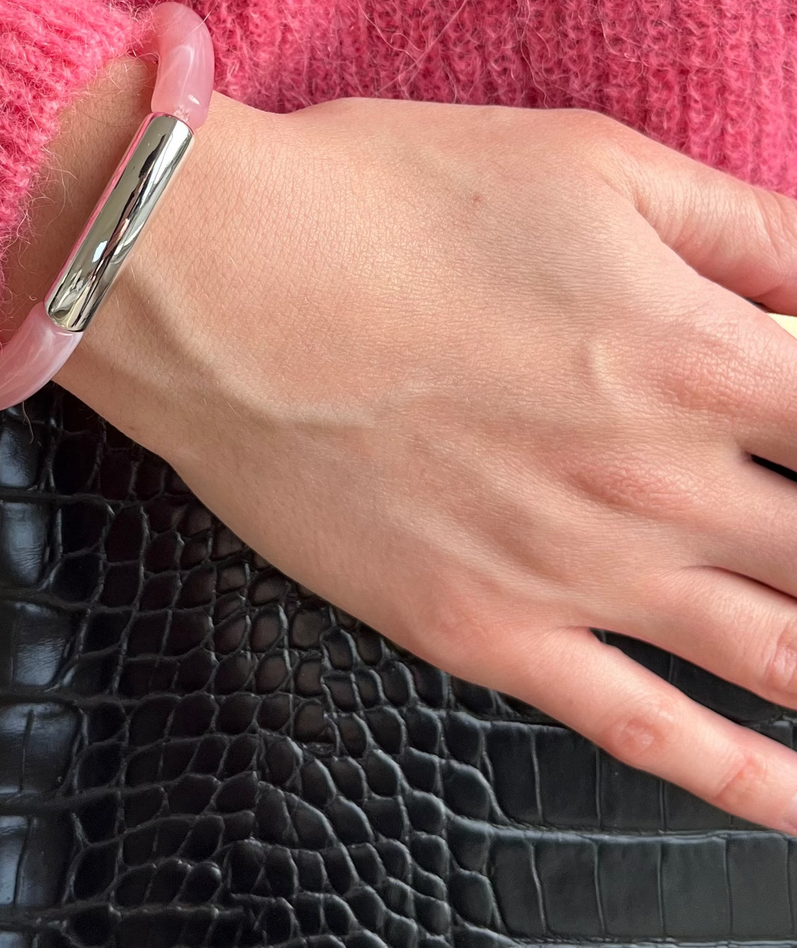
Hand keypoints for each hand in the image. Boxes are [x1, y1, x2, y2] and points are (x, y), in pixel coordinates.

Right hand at [0, 83, 796, 831]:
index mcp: (707, 359)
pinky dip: (748, 783)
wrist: (209, 282)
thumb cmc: (384, 202)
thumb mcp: (593, 163)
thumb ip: (752, 226)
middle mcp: (664, 488)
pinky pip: (650, 735)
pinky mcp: (487, 633)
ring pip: (784, 660)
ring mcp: (578, 578)